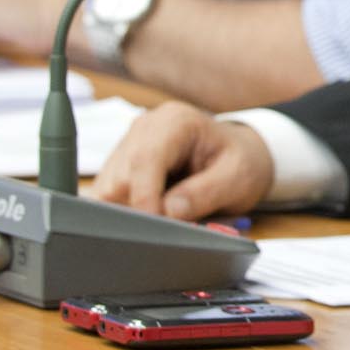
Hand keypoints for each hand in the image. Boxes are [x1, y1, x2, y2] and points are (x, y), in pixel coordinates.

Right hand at [89, 101, 274, 218]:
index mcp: (175, 121)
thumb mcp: (238, 177)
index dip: (145, 197)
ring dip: (133, 212)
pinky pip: (108, 196)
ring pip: (108, 191)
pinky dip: (127, 211)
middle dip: (140, 209)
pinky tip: (155, 212)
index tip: (156, 227)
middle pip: (120, 178)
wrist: (239, 156)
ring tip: (169, 216)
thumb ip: (205, 193)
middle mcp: (144, 129)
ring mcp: (128, 146)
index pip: (144, 159)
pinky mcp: (119, 166)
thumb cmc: (240, 162)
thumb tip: (169, 212)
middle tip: (170, 228)